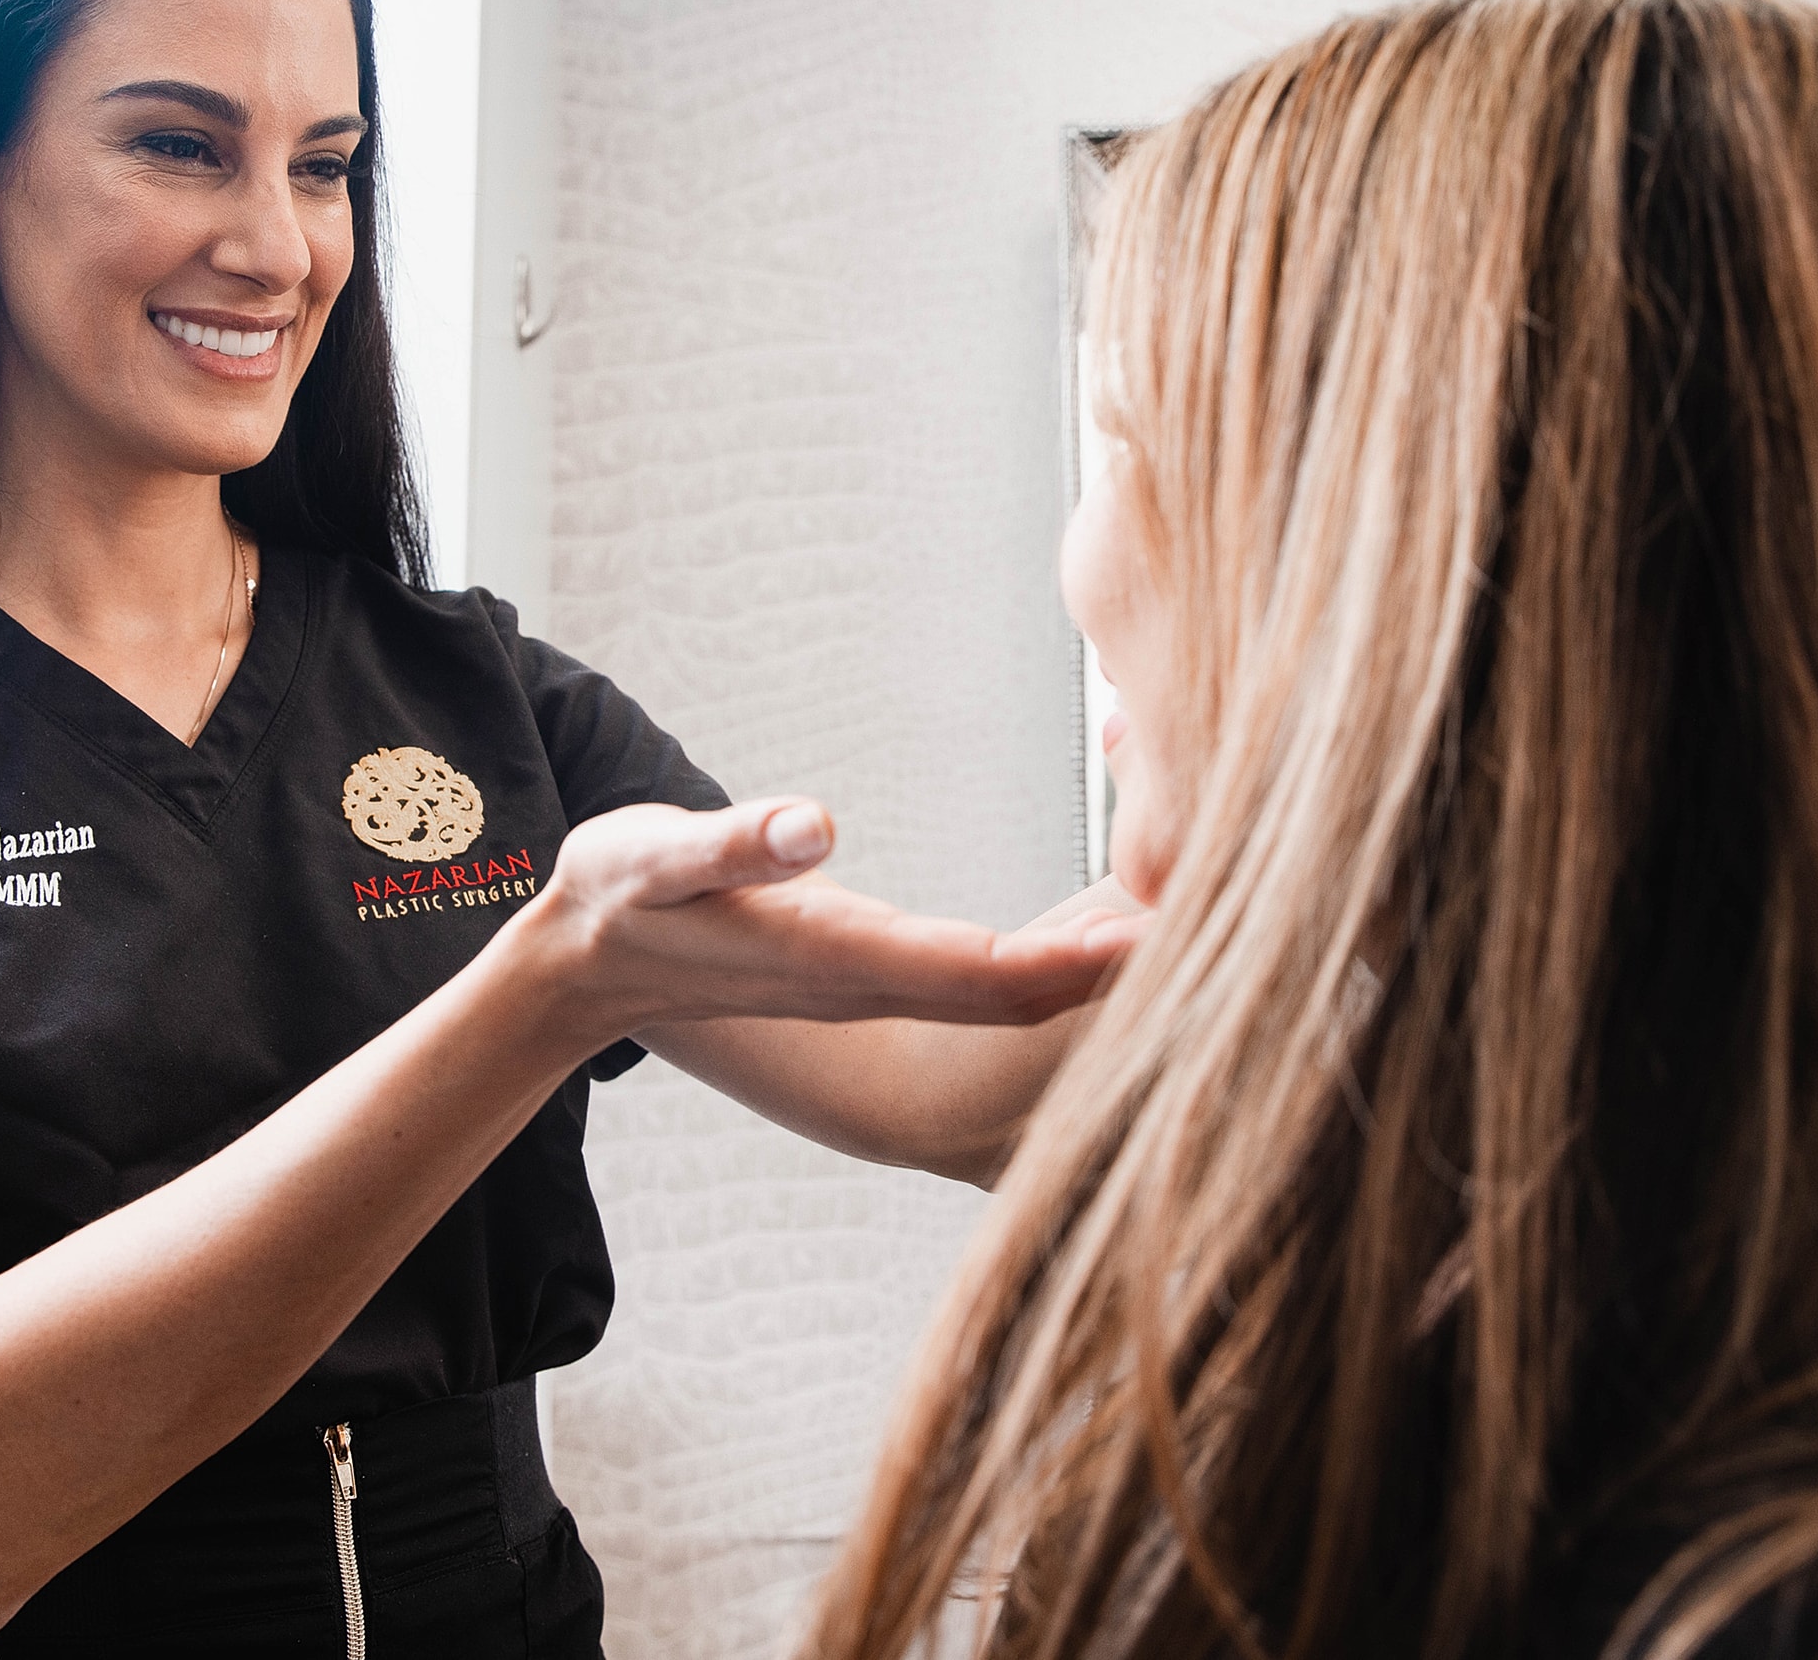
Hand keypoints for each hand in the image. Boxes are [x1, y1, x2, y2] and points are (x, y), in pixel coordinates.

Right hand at [492, 799, 1143, 1053]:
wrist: (584, 966)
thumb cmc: (621, 897)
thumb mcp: (658, 858)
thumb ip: (733, 844)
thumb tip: (812, 824)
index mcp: (837, 955)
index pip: (981, 974)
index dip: (1073, 968)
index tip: (1160, 938)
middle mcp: (875, 980)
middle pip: (1023, 993)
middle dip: (1117, 975)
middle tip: (1232, 921)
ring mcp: (882, 982)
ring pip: (1014, 990)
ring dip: (1099, 969)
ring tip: (1197, 918)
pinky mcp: (881, 967)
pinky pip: (991, 973)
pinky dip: (1060, 954)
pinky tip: (1110, 921)